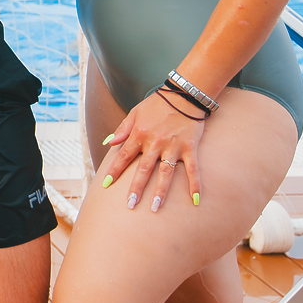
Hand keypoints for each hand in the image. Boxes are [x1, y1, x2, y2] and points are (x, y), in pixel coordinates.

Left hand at [98, 90, 204, 211]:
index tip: (106, 184)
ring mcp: (173, 147)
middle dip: (136, 188)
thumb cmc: (157, 104)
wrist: (183, 94)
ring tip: (155, 207)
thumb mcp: (135, 112)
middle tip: (130, 205)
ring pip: (165, 173)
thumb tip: (108, 143)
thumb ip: (122, 129)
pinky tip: (195, 201)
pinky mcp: (190, 148)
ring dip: (160, 191)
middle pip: (143, 170)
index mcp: (139, 134)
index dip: (115, 170)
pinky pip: (193, 170)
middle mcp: (155, 143)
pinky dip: (195, 185)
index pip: (124, 156)